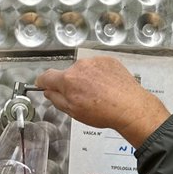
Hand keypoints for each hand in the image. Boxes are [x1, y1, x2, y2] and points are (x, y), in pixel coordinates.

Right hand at [36, 57, 170, 147]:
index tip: (43, 85)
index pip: (46, 76)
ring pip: (83, 70)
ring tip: (98, 95)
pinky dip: (99, 76)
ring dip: (86, 79)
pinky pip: (97, 67)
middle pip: (67, 74)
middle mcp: (80, 66)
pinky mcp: (108, 61)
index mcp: (67, 80)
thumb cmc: (104, 112)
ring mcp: (95, 62)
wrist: (130, 107)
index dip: (43, 82)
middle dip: (70, 84)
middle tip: (81, 99)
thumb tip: (49, 92)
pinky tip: (106, 88)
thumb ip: (57, 100)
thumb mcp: (73, 112)